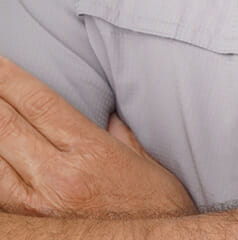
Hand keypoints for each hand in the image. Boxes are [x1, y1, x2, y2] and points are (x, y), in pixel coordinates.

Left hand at [0, 57, 194, 217]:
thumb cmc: (155, 207)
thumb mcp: (144, 162)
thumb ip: (119, 136)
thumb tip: (108, 117)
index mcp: (90, 150)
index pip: (40, 104)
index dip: (12, 79)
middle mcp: (60, 177)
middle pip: (8, 127)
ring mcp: (39, 207)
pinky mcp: (32, 230)